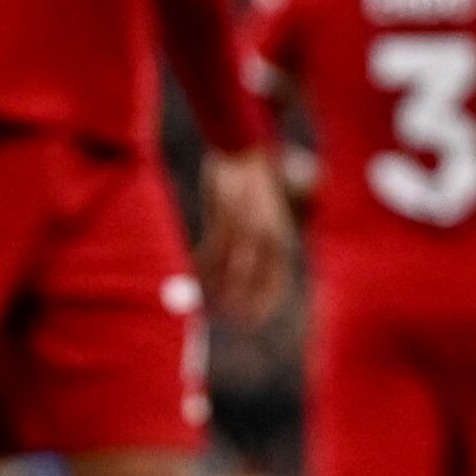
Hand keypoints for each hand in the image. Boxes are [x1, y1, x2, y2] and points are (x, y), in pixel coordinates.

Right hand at [199, 149, 294, 324]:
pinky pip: (210, 250)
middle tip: (216, 318)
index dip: (260, 308)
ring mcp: (246, 226)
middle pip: (249, 282)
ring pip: (225, 268)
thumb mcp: (261, 222)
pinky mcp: (226, 214)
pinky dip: (200, 265)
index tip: (247, 325)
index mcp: (281, 240)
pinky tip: (194, 273)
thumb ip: (253, 252)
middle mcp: (268, 237)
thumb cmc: (253, 191)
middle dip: (233, 304)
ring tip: (201, 302)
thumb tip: (235, 283)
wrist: (246, 151)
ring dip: (211, 287)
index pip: (274, 285)